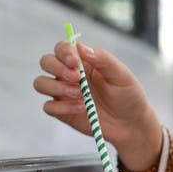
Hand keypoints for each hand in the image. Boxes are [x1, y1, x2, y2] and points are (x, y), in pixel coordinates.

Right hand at [33, 41, 162, 170]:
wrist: (131, 125)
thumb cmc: (128, 95)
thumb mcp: (121, 74)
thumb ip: (103, 59)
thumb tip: (80, 46)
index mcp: (82, 61)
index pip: (61, 48)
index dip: (63, 51)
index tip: (75, 62)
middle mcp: (68, 74)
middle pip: (46, 62)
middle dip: (57, 68)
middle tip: (76, 78)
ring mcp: (63, 93)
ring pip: (40, 83)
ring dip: (56, 87)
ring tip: (79, 94)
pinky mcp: (62, 112)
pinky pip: (48, 106)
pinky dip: (61, 107)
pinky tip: (80, 108)